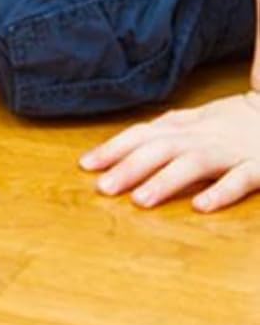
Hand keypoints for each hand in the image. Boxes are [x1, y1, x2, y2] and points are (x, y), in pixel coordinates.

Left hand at [80, 91, 259, 211]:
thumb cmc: (238, 119)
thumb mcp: (201, 118)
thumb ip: (171, 125)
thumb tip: (139, 131)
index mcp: (186, 128)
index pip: (141, 135)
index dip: (113, 148)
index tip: (85, 165)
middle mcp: (202, 138)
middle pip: (159, 150)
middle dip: (128, 168)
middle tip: (102, 188)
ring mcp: (230, 153)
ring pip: (192, 164)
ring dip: (164, 181)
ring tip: (139, 200)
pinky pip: (239, 180)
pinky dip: (220, 192)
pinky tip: (200, 206)